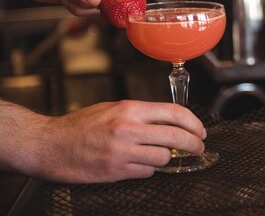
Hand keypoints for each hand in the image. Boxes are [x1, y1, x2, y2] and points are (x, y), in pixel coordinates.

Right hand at [11, 100, 206, 182]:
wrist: (48, 144)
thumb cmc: (79, 126)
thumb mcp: (113, 109)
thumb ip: (141, 115)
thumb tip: (169, 122)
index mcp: (130, 109)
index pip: (175, 112)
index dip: (194, 123)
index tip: (201, 131)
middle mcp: (128, 128)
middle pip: (176, 136)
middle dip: (194, 144)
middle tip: (198, 148)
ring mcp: (122, 151)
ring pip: (164, 158)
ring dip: (167, 159)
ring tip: (161, 156)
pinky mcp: (115, 171)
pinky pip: (146, 172)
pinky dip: (148, 170)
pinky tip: (141, 165)